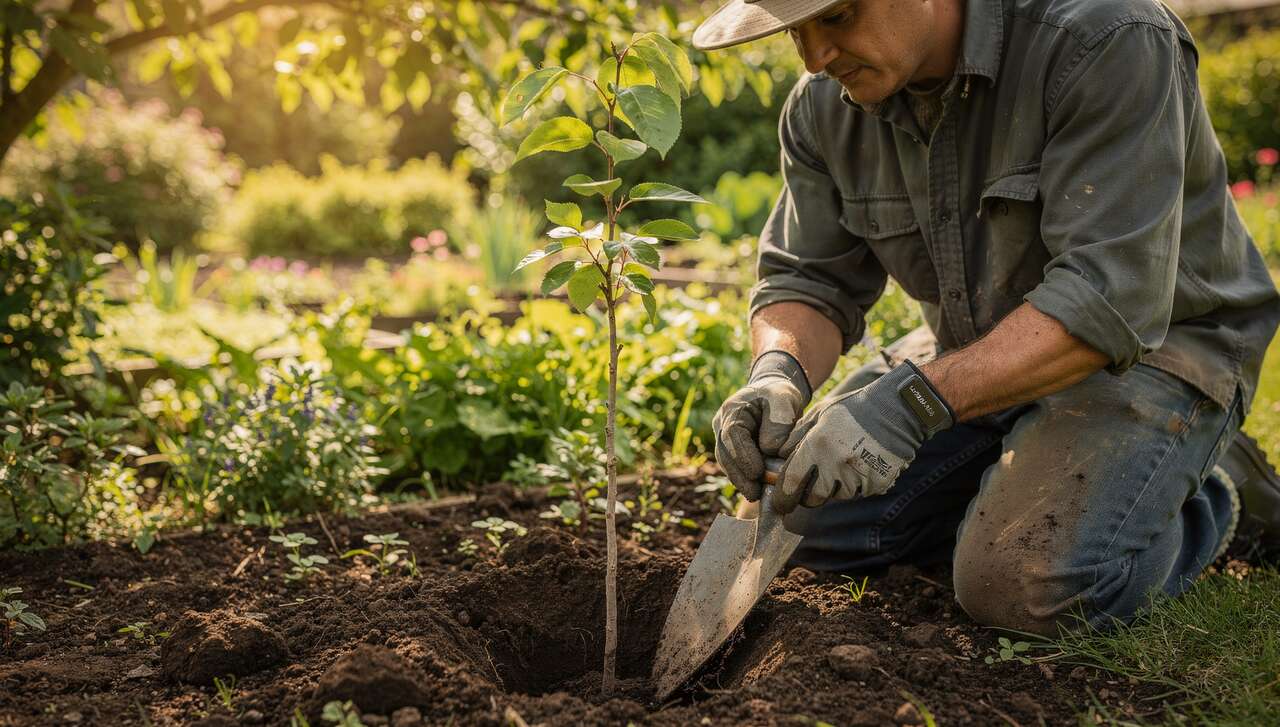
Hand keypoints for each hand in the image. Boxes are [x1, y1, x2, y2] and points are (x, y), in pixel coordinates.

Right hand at [713, 351, 811, 500]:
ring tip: (755, 495)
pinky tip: (756, 491)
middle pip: (724, 453)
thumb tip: (770, 449)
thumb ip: (779, 421)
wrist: (773, 395)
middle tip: (754, 493)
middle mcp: (722, 424)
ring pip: (727, 462)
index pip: (732, 434)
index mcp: (733, 409)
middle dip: (739, 474)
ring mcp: (724, 438)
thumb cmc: (779, 395)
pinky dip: (744, 479)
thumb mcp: (784, 398)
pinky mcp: (732, 450)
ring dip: (740, 481)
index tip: (757, 472)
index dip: (742, 454)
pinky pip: (734, 466)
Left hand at [774, 361, 953, 513]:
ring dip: (833, 487)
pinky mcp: (876, 484)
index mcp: (817, 446)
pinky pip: (857, 493)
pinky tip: (860, 463)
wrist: (896, 410)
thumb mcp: (818, 414)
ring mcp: (857, 477)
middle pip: (813, 498)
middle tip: (812, 481)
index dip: (783, 496)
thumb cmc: (853, 409)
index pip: (791, 482)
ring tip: (842, 462)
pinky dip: (854, 484)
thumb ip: (795, 437)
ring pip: (836, 496)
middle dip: (808, 494)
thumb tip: (778, 457)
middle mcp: (835, 465)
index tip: (780, 503)